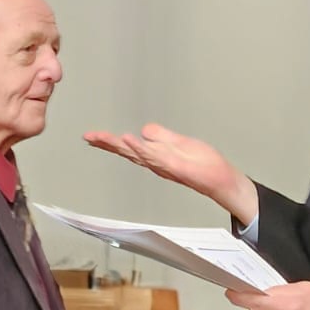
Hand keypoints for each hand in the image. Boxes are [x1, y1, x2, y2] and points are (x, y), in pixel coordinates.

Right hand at [83, 123, 258, 222]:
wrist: (221, 179)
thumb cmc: (203, 163)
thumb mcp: (179, 144)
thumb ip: (161, 137)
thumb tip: (143, 130)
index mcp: (156, 156)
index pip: (128, 146)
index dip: (110, 142)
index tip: (91, 136)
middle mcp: (157, 162)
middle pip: (128, 151)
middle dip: (107, 144)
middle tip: (87, 137)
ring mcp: (165, 164)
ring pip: (138, 153)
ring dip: (120, 144)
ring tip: (101, 137)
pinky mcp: (176, 165)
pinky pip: (156, 155)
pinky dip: (142, 147)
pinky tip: (131, 138)